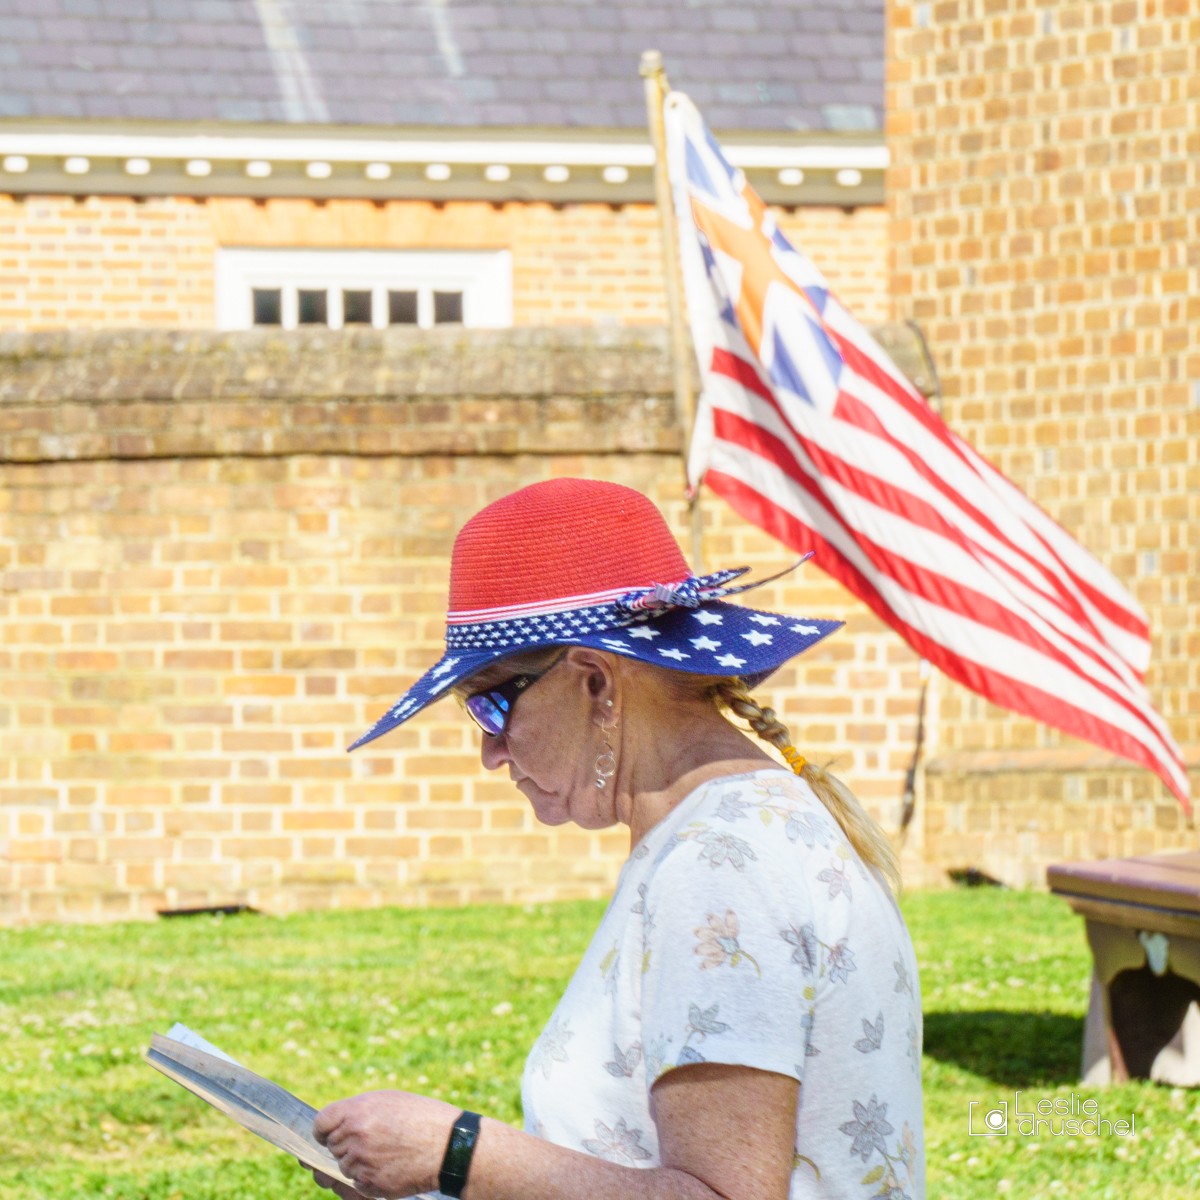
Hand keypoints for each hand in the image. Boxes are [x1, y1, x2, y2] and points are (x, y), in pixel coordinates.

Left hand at [311, 1090, 459, 1199]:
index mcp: (357, 1110)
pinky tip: (389, 1167)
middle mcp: (354, 1135)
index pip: (321, 1123)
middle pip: (332, 1146)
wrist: (448, 1145)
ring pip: (344, 1166)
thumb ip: (358, 1111)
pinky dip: (368, 1179)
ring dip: (358, 1163)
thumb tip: (334, 1126)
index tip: (326, 1134)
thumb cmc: (421, 1118)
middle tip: (372, 1141)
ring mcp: (361, 1161)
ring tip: (386, 1152)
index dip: (323, 1130)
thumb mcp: (388, 1101)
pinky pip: (357, 1184)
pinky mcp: (370, 1184)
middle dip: (346, 1145)